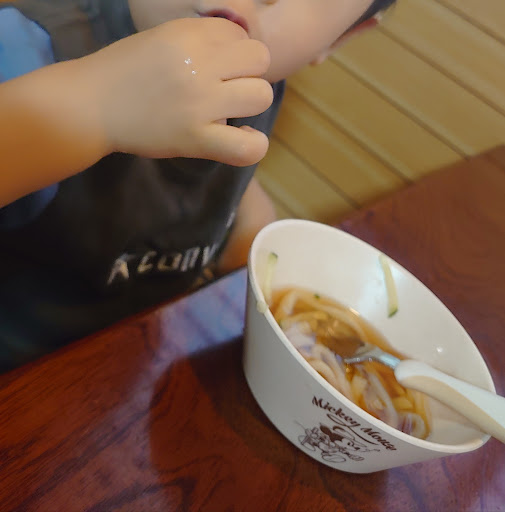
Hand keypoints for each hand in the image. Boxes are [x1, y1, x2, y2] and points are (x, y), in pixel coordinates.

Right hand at [81, 17, 272, 166]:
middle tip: (225, 89)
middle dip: (247, 73)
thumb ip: (200, 41)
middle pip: (260, 60)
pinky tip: (241, 137)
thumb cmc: (125, 71)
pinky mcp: (195, 139)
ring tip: (227, 111)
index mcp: (188, 34)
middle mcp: (198, 64)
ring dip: (249, 103)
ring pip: (261, 95)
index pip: (240, 35)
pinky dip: (253, 144)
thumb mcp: (162, 38)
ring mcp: (199, 103)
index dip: (233, 53)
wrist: (92, 105)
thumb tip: (240, 52)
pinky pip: (247, 147)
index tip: (216, 68)